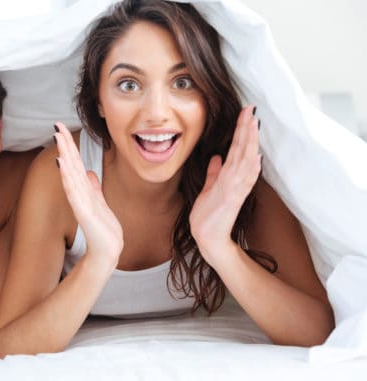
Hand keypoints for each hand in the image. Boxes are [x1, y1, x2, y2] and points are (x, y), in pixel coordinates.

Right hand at [53, 123, 122, 269]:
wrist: (107, 252)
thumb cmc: (103, 230)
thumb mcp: (100, 204)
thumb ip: (93, 188)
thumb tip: (88, 172)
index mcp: (84, 190)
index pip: (75, 163)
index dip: (69, 145)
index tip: (62, 128)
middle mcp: (79, 194)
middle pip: (70, 164)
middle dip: (65, 144)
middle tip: (57, 125)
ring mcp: (80, 203)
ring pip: (70, 174)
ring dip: (65, 155)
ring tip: (58, 138)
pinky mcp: (83, 213)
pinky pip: (74, 192)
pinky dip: (67, 178)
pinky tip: (62, 165)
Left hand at [189, 106, 260, 262]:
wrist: (208, 238)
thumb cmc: (209, 216)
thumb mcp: (209, 188)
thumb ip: (214, 173)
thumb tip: (216, 157)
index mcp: (231, 176)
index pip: (239, 148)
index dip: (242, 131)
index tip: (245, 113)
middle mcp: (237, 180)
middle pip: (245, 150)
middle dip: (248, 129)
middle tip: (251, 108)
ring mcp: (236, 189)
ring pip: (246, 160)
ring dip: (250, 142)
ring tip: (253, 123)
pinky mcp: (232, 198)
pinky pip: (243, 179)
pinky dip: (249, 166)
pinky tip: (254, 154)